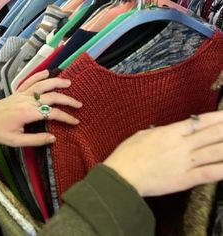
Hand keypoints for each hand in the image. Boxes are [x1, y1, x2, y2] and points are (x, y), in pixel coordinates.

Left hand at [0, 70, 81, 146]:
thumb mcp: (16, 141)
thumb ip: (36, 140)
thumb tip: (54, 138)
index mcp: (29, 113)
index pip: (53, 114)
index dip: (66, 117)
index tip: (76, 122)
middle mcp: (28, 100)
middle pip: (52, 97)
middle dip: (68, 101)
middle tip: (79, 104)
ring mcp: (23, 94)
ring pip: (43, 85)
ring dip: (57, 83)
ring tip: (69, 83)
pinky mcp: (18, 92)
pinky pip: (29, 81)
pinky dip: (39, 75)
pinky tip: (47, 72)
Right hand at [104, 111, 222, 196]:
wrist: (121, 176)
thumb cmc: (127, 154)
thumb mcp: (141, 135)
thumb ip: (159, 132)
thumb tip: (171, 130)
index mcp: (169, 133)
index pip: (198, 122)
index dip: (216, 118)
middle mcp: (180, 146)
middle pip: (210, 135)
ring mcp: (183, 163)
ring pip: (213, 153)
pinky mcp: (183, 180)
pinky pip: (207, 174)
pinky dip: (221, 170)